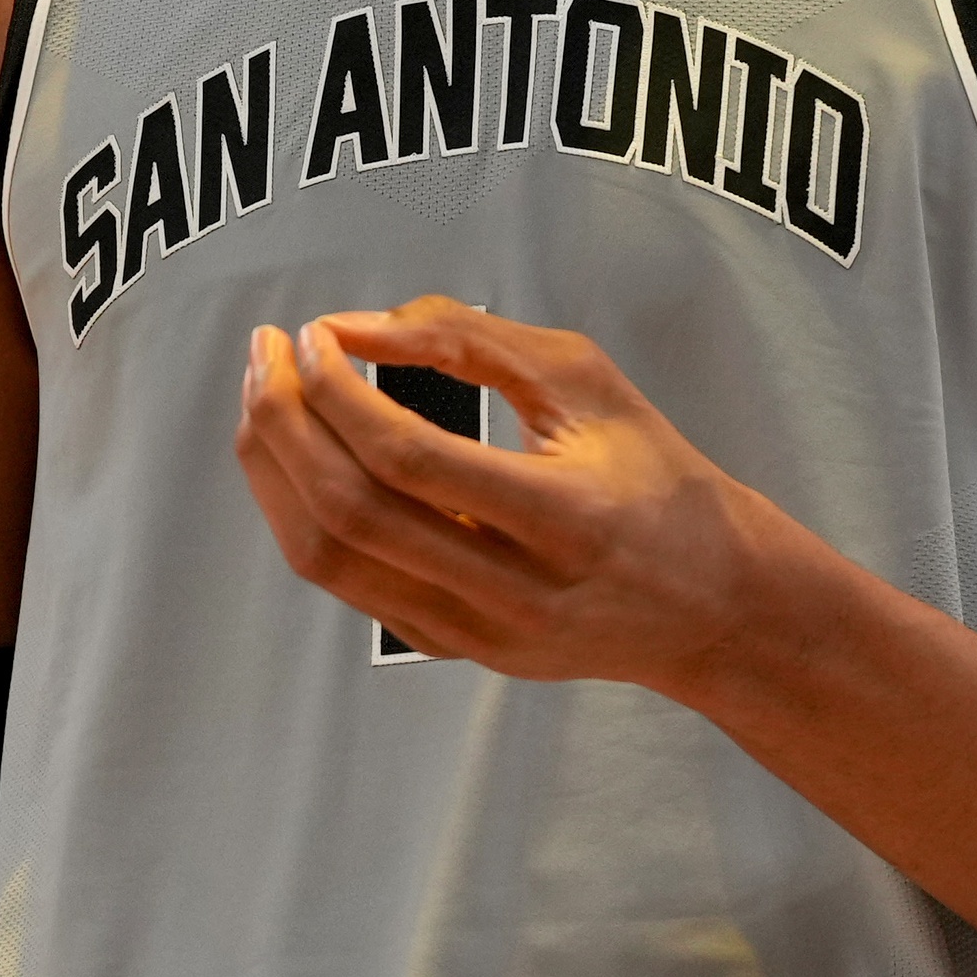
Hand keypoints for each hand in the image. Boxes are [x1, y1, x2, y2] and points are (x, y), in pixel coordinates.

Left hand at [230, 298, 806, 692]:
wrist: (709, 604)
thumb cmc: (656, 481)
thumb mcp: (589, 382)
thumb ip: (472, 340)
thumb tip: (358, 326)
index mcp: (565, 519)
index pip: (408, 459)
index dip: (338, 390)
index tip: (315, 335)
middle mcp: (517, 592)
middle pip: (353, 512)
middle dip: (286, 421)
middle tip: (268, 353)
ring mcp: (479, 635)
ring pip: (331, 561)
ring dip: (276, 470)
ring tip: (267, 398)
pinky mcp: (453, 650)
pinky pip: (347, 584)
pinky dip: (301, 514)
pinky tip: (298, 456)